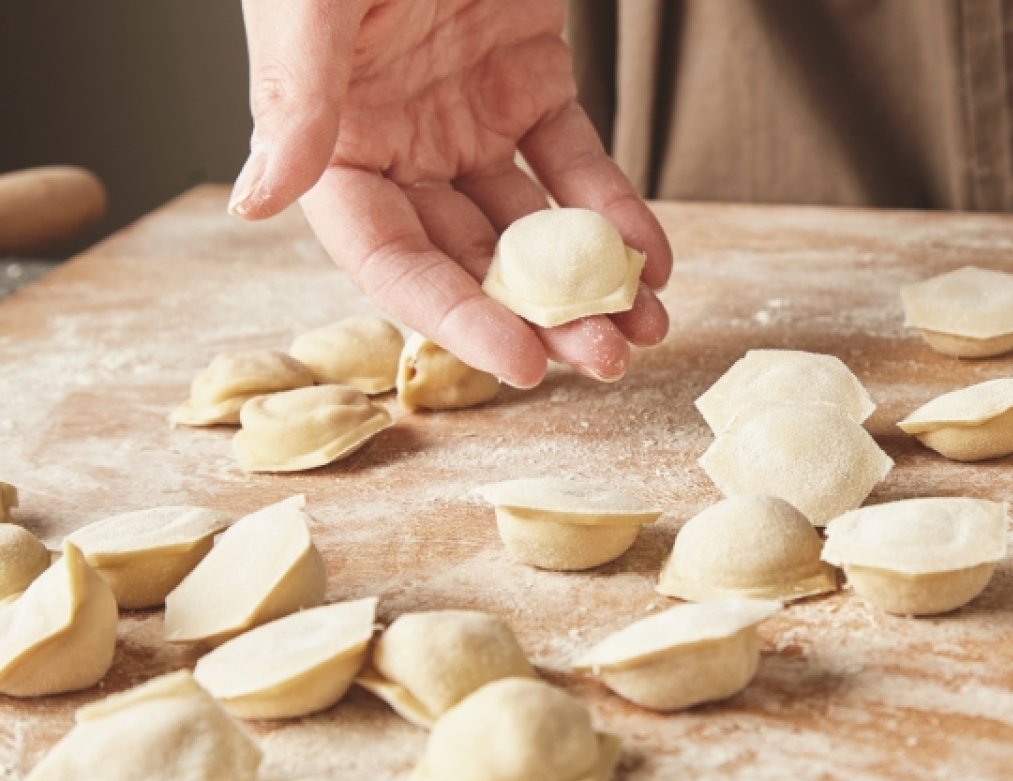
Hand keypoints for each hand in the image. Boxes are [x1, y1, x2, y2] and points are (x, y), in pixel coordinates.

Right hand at [231, 0, 670, 386]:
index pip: (388, 256)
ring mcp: (465, 113)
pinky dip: (614, 210)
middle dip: (539, 314)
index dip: (453, 317)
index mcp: (331, 136)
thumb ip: (294, 98)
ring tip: (643, 328)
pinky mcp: (529, 77)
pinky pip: (576, 160)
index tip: (522, 365)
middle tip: (606, 359)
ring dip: (587, 279)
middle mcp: (397, 140)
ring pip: (529, 222)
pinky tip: (651, 258)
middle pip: (469, 254)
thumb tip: (254, 201)